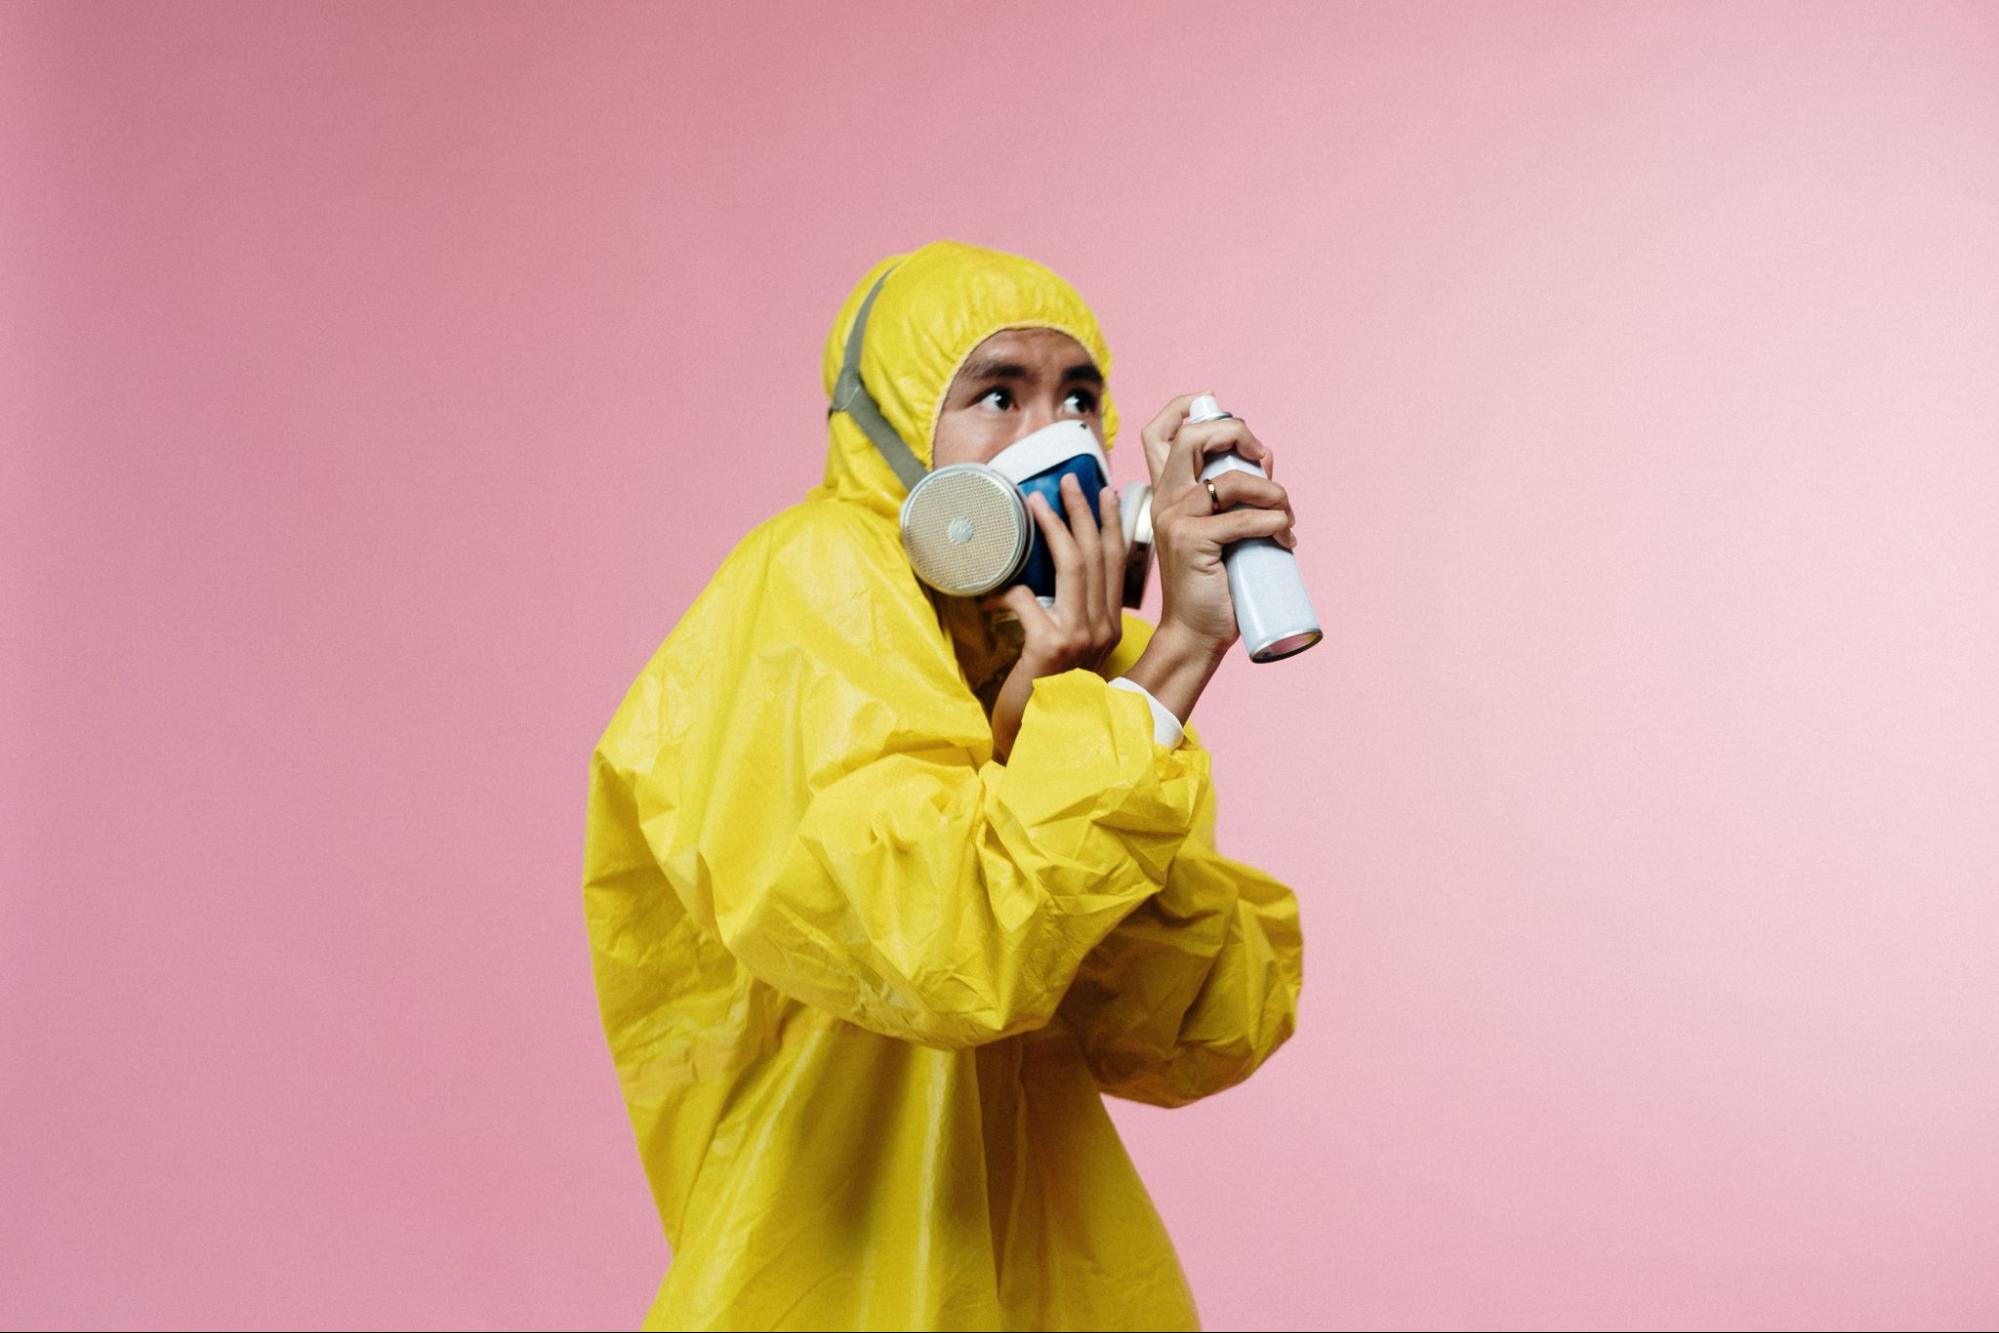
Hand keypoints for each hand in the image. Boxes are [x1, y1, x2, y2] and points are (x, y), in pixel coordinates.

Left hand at [980, 474, 1125, 761]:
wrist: (1037, 737)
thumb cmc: (1043, 690)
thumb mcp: (1067, 648)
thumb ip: (1068, 614)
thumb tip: (1048, 573)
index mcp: (1109, 626)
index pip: (1116, 564)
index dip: (1110, 524)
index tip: (1103, 492)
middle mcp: (1102, 628)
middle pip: (1095, 555)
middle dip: (1081, 511)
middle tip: (1066, 480)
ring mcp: (1080, 637)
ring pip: (1071, 565)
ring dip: (1052, 526)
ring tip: (1034, 500)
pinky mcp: (1051, 646)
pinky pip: (1028, 598)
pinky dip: (1007, 588)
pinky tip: (992, 589)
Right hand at [1136, 391, 1297, 654]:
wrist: (1195, 634)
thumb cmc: (1212, 585)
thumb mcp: (1215, 532)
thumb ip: (1226, 502)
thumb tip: (1266, 472)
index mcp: (1166, 493)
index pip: (1159, 432)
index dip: (1185, 406)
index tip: (1218, 407)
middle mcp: (1165, 499)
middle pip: (1195, 436)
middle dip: (1239, 434)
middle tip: (1264, 460)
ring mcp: (1176, 518)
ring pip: (1234, 479)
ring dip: (1274, 492)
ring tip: (1286, 516)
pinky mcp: (1193, 541)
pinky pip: (1247, 519)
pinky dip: (1276, 524)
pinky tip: (1285, 540)